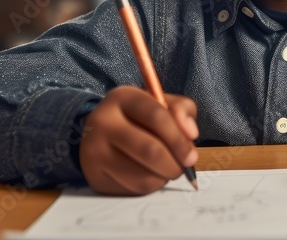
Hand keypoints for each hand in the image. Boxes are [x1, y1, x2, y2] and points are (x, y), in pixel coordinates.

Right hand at [79, 86, 198, 194]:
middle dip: (175, 164)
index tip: (192, 155)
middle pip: (150, 150)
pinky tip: (149, 174)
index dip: (179, 138)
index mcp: (122, 97)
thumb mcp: (159, 102)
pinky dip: (150, 186)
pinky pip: (134, 189)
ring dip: (164, 177)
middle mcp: (103, 122)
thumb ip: (181, 109)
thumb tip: (191, 133)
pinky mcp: (95, 176)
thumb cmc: (138, 117)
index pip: (157, 117)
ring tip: (166, 168)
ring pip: (143, 175)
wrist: (98, 133)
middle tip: (184, 167)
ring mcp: (94, 151)